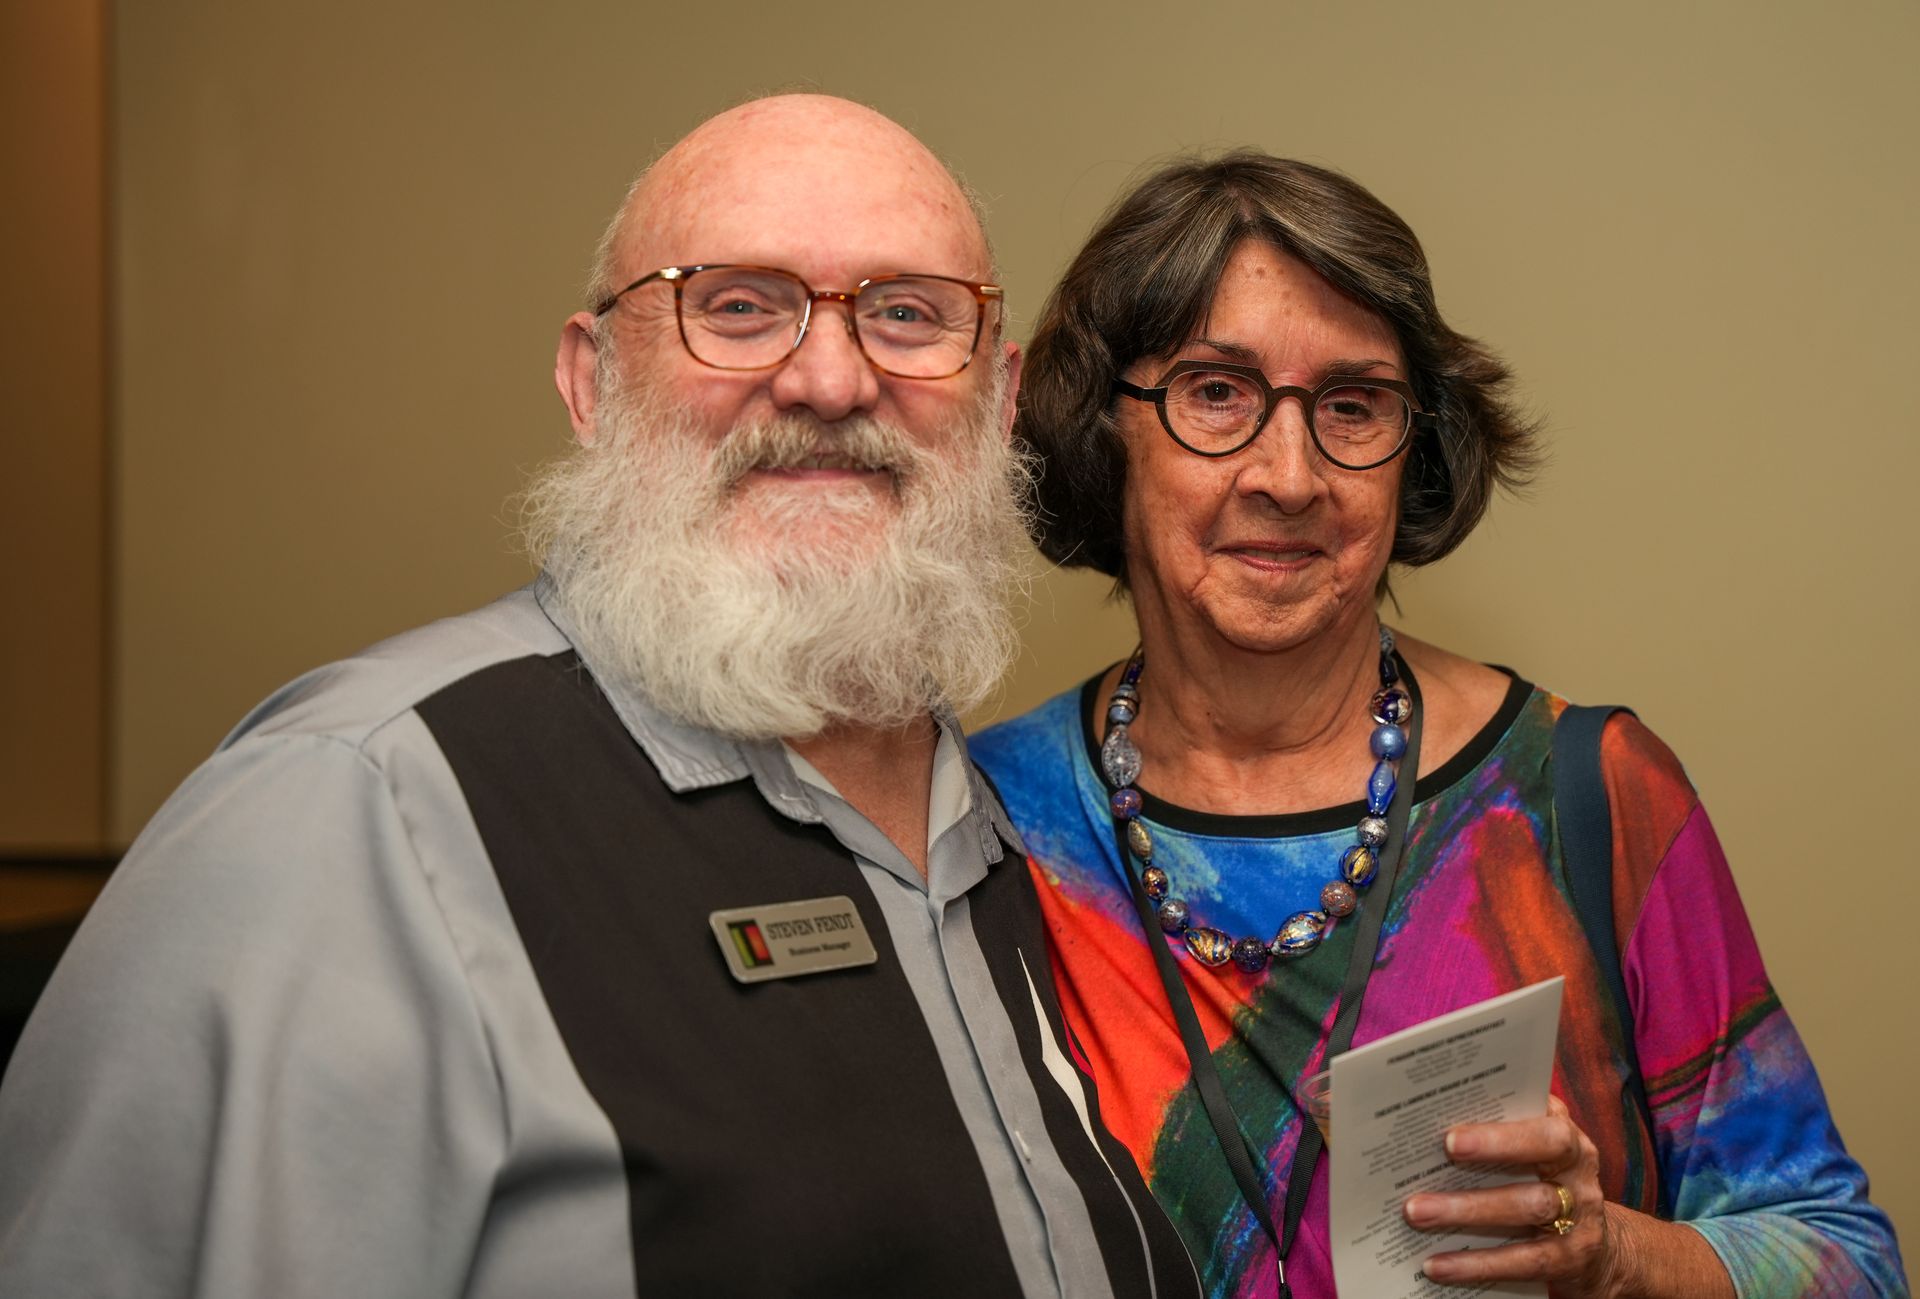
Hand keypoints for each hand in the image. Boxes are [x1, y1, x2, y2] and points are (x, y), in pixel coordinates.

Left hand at [1401, 1094, 1621, 1297]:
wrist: (1597, 1249)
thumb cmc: (1544, 1182)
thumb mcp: (1533, 1152)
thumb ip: (1499, 1129)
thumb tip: (1431, 1123)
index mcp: (1568, 1139)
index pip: (1543, 1127)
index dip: (1501, 1134)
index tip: (1451, 1138)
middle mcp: (1578, 1175)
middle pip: (1538, 1160)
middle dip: (1484, 1158)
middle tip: (1431, 1165)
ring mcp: (1580, 1219)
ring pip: (1528, 1210)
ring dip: (1468, 1211)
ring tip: (1417, 1213)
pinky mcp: (1570, 1260)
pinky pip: (1523, 1262)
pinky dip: (1476, 1265)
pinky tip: (1436, 1265)